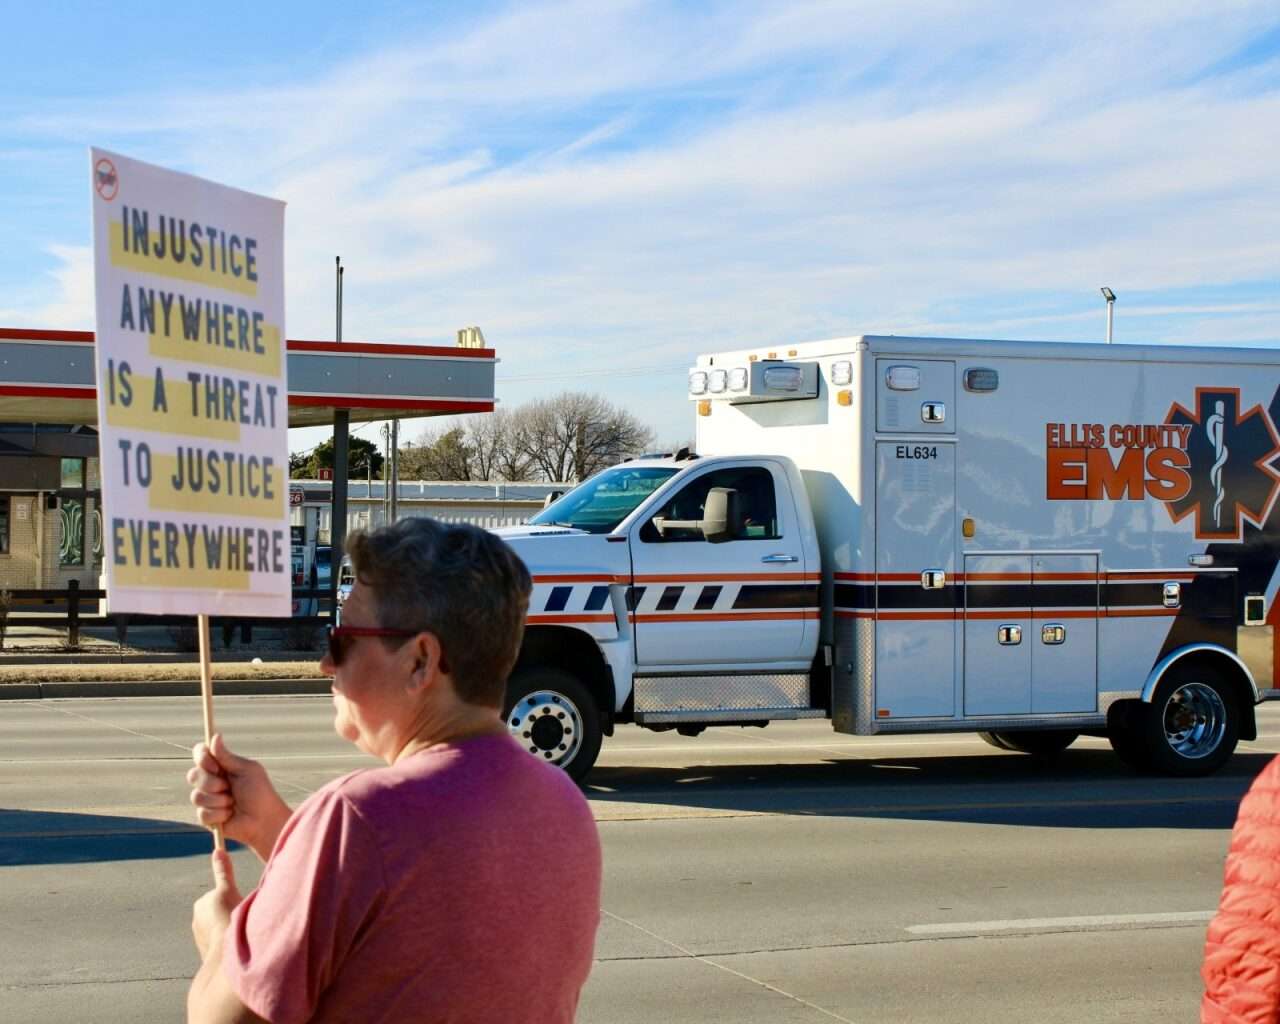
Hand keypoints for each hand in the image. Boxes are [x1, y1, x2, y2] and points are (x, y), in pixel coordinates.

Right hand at [188, 734, 291, 861]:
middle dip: (211, 783)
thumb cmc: (259, 792)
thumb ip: (227, 756)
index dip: (202, 758)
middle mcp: (211, 780)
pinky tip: (229, 815)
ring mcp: (207, 799)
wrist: (263, 820)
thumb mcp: (245, 770)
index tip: (215, 766)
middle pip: (193, 775)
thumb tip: (215, 736)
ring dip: (218, 800)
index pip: (200, 754)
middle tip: (228, 786)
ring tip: (233, 802)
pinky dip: (219, 814)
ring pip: (196, 796)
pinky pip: (202, 813)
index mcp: (221, 766)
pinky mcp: (206, 817)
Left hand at [192, 849, 241, 959]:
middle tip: (241, 918)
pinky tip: (233, 945)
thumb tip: (218, 850)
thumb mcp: (228, 890)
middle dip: (230, 915)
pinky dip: (226, 943)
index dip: (233, 900)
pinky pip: (220, 944)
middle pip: (221, 913)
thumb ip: (223, 871)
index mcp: (201, 905)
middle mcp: (197, 921)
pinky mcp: (206, 953)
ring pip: (221, 928)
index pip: (222, 897)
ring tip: (238, 933)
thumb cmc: (228, 918)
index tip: (239, 907)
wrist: (224, 955)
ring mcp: (201, 938)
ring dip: (229, 929)